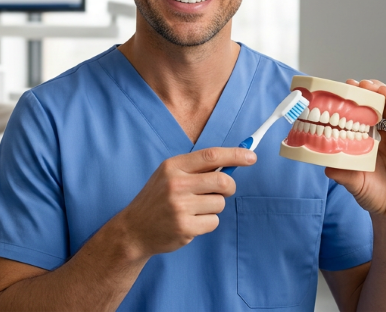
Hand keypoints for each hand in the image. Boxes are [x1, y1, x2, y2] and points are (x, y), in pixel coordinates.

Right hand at [113, 147, 255, 258]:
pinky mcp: (185, 227)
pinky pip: (213, 222)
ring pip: (220, 204)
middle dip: (229, 187)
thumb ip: (195, 169)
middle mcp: (176, 184)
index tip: (251, 157)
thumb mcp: (168, 176)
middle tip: (223, 191)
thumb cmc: (157, 199)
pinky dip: (206, 223)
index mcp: (172, 167)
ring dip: (213, 208)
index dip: (235, 155)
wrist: (134, 229)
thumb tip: (232, 162)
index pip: (211, 156)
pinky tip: (190, 222)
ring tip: (193, 210)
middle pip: (223, 181)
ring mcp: (180, 207)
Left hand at [328, 80, 385, 227]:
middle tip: (362, 83)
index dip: (361, 99)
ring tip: (379, 89)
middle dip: (376, 92)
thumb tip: (322, 163)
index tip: (347, 86)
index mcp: (375, 140)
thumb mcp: (350, 180)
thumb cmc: (372, 194)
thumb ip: (339, 171)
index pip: (370, 113)